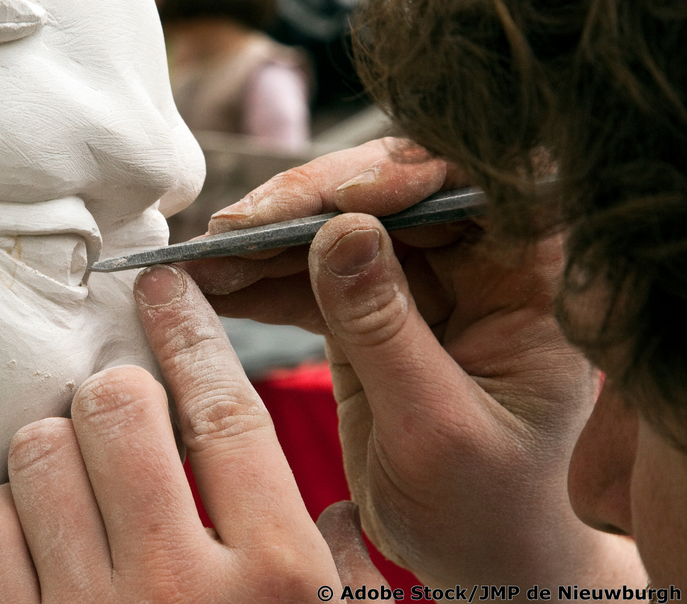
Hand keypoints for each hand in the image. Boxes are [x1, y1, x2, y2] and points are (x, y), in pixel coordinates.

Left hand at [0, 265, 386, 601]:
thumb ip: (341, 567)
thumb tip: (322, 491)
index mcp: (280, 579)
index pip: (226, 411)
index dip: (191, 331)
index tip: (165, 285)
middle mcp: (183, 591)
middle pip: (118, 411)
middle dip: (114, 391)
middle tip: (117, 406)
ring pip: (38, 458)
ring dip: (51, 446)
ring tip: (72, 466)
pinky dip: (0, 516)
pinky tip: (29, 530)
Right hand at [185, 139, 644, 584]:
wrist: (472, 554)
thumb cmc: (484, 504)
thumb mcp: (436, 426)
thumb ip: (387, 331)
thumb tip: (342, 232)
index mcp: (528, 280)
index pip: (475, 187)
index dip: (405, 174)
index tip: (335, 200)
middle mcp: (476, 265)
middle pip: (388, 195)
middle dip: (305, 206)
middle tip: (231, 229)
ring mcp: (418, 284)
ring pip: (335, 230)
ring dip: (264, 242)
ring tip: (199, 260)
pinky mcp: (369, 310)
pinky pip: (307, 276)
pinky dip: (256, 282)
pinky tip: (208, 286)